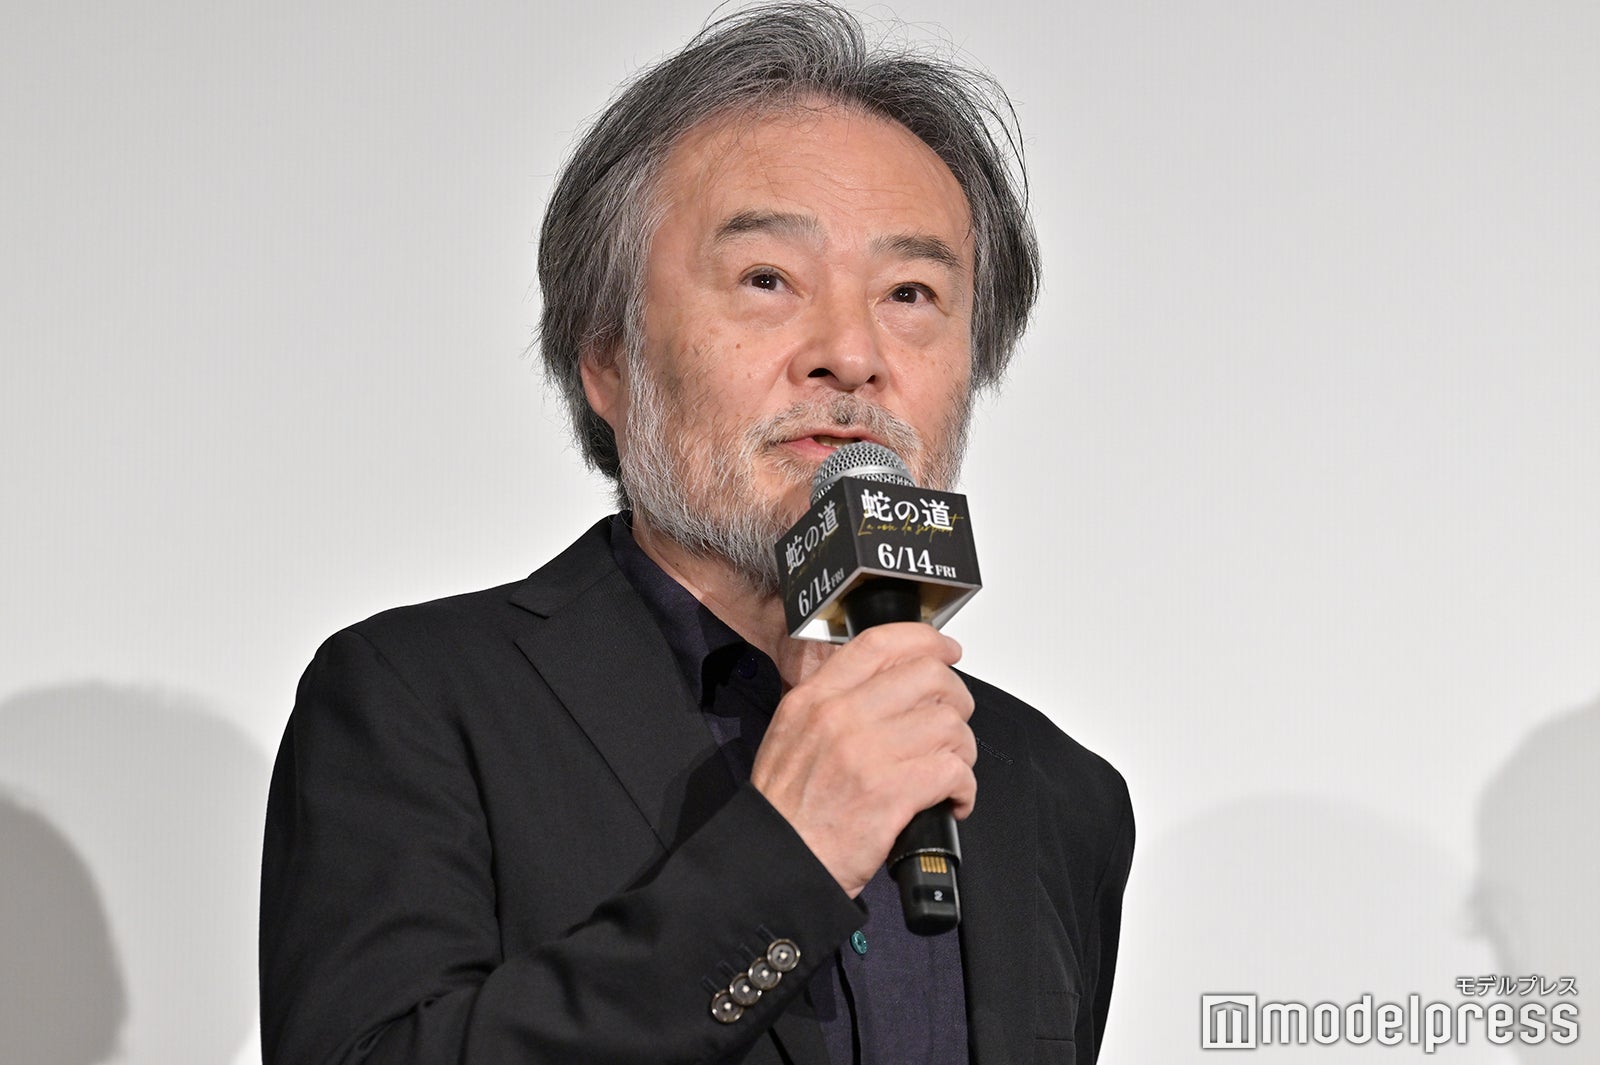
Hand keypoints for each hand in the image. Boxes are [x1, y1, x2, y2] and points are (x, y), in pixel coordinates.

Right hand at [750, 623, 976, 897]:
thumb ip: (833, 702)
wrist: (775, 862)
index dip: (926, 641)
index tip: (946, 652)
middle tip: (951, 725)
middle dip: (955, 700)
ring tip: (949, 770)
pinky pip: (954, 770)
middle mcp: (840, 717)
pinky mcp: (891, 793)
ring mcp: (866, 753)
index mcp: (815, 698)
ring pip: (949, 724)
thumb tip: (887, 684)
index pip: (880, 643)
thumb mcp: (792, 734)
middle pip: (928, 677)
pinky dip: (964, 788)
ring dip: (962, 749)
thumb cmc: (786, 809)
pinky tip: (951, 800)